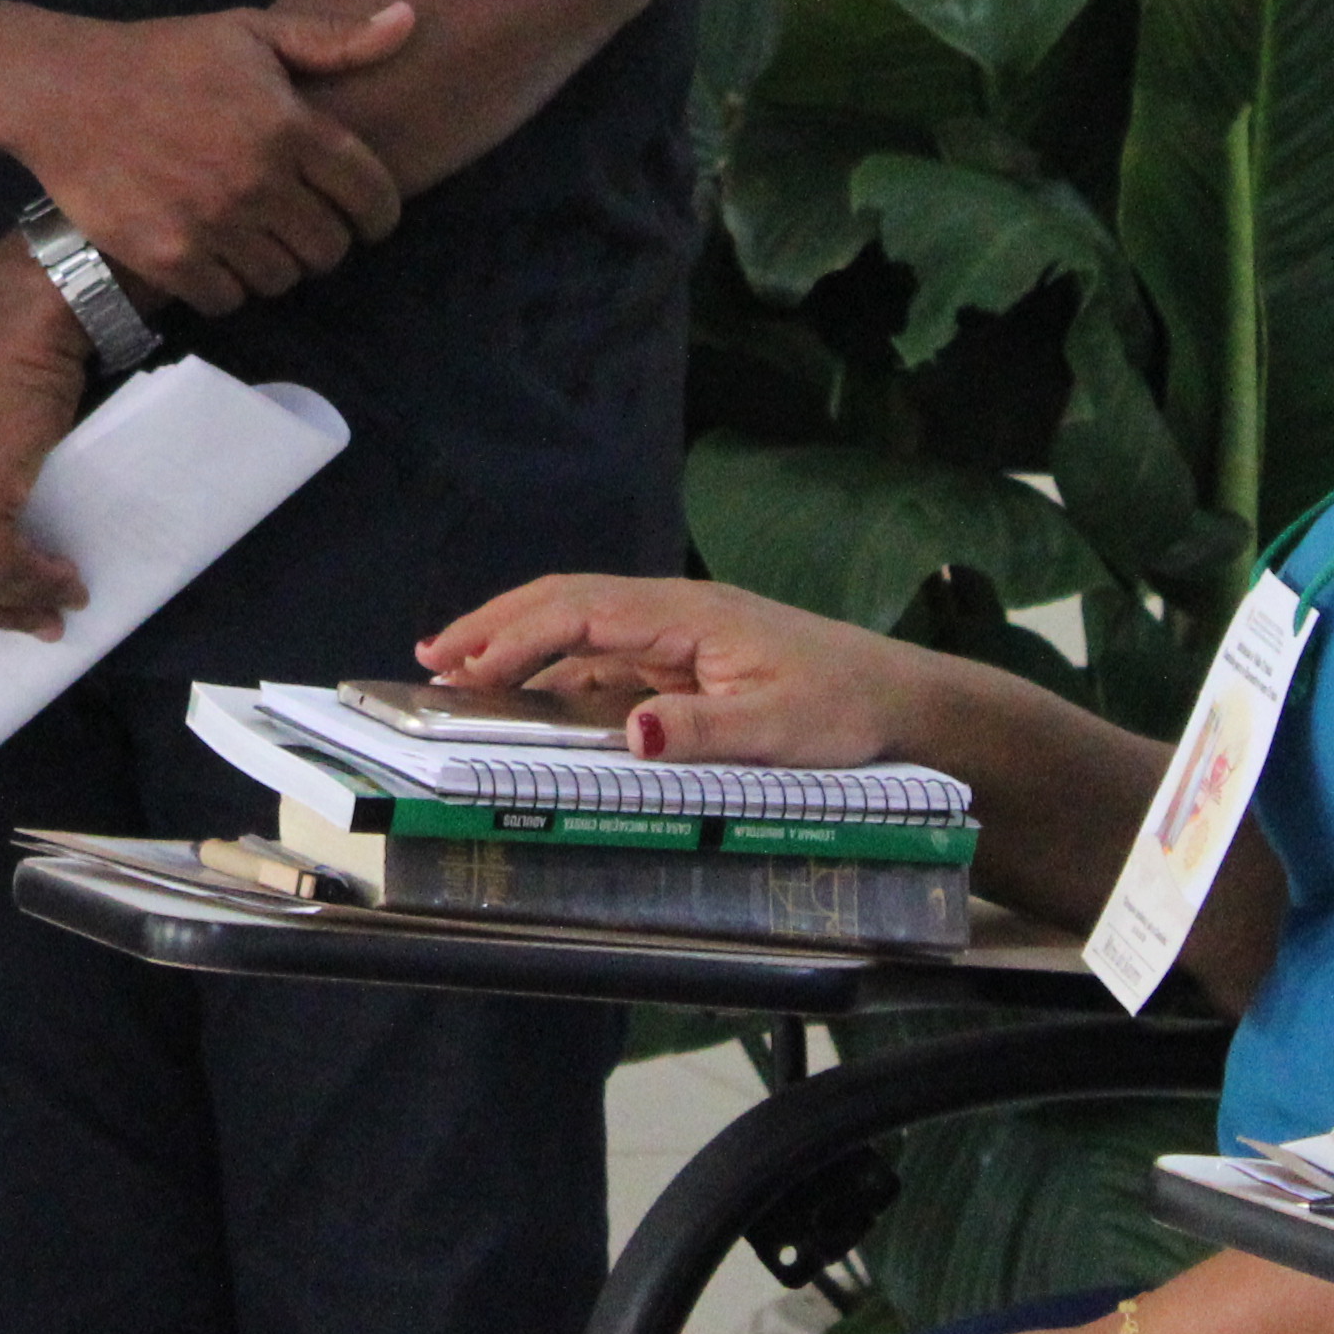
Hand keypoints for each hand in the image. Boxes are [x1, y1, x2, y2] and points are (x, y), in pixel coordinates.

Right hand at [0, 3, 411, 312]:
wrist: (62, 91)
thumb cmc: (162, 56)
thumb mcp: (250, 32)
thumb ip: (334, 39)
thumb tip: (410, 19)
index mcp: (289, 126)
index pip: (370, 196)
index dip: (379, 213)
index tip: (369, 217)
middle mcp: (258, 181)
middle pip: (330, 248)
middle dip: (326, 238)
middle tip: (302, 222)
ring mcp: (213, 225)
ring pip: (282, 278)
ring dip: (277, 262)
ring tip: (256, 235)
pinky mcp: (169, 259)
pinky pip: (229, 299)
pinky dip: (229, 284)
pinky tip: (215, 252)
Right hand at [415, 574, 935, 765]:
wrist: (901, 701)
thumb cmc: (845, 708)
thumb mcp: (781, 730)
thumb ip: (705, 732)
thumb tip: (631, 732)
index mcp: (691, 614)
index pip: (585, 609)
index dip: (519, 633)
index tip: (466, 664)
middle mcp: (675, 612)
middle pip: (569, 601)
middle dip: (497, 624)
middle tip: (433, 657)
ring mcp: (678, 634)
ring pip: (580, 626)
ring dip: (519, 642)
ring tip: (457, 669)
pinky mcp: (685, 661)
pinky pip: (606, 659)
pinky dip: (556, 671)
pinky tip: (528, 695)